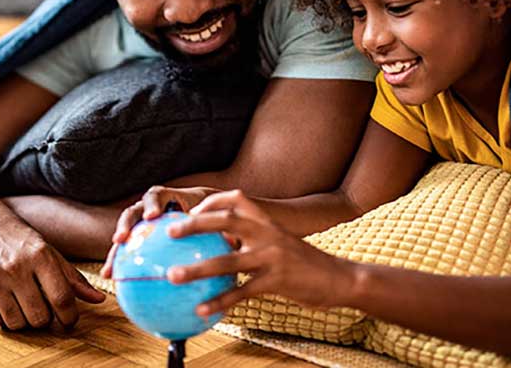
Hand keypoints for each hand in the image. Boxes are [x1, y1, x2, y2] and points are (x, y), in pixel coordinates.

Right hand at [0, 207, 105, 329]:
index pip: (62, 299)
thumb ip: (72, 277)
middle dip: (45, 319)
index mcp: (39, 255)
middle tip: (42, 309)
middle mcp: (15, 267)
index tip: (68, 320)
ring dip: (23, 320)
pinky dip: (2, 318)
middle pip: (39, 317)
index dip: (70, 317)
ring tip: (22, 304)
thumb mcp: (46, 250)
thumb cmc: (16, 238)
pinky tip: (3, 302)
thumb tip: (99, 300)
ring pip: (17, 323)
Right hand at [100, 186, 220, 279]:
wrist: (196, 211)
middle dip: (124, 225)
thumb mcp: (215, 218)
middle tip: (120, 239)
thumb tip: (232, 244)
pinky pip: (129, 251)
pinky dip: (122, 265)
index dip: (153, 203)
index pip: (156, 195)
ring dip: (116, 252)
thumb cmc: (209, 214)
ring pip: (124, 235)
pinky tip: (117, 284)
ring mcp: (139, 222)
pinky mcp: (138, 236)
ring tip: (110, 272)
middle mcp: (147, 207)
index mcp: (166, 197)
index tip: (154, 216)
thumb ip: (218, 228)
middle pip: (132, 213)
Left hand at [165, 190, 356, 317]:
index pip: (237, 199)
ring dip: (197, 269)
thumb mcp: (282, 243)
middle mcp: (269, 234)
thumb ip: (255, 240)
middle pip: (227, 222)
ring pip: (228, 261)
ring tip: (173, 276)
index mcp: (268, 222)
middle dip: (195, 225)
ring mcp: (273, 257)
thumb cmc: (305, 264)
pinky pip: (242, 292)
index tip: (191, 211)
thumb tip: (221, 246)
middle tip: (170, 232)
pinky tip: (202, 310)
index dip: (212, 201)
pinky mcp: (277, 281)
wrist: (340, 278)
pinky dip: (220, 300)